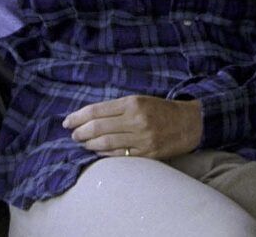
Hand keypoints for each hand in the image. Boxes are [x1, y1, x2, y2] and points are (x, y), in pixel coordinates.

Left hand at [62, 95, 201, 159]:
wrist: (189, 124)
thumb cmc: (160, 110)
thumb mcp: (139, 100)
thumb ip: (116, 108)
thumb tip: (89, 117)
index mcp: (132, 103)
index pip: (97, 110)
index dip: (78, 116)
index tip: (67, 122)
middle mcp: (136, 120)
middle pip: (98, 127)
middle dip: (81, 132)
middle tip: (73, 134)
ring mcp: (142, 139)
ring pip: (106, 143)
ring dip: (90, 144)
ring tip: (82, 143)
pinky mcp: (147, 154)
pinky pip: (119, 155)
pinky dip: (104, 154)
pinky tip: (97, 151)